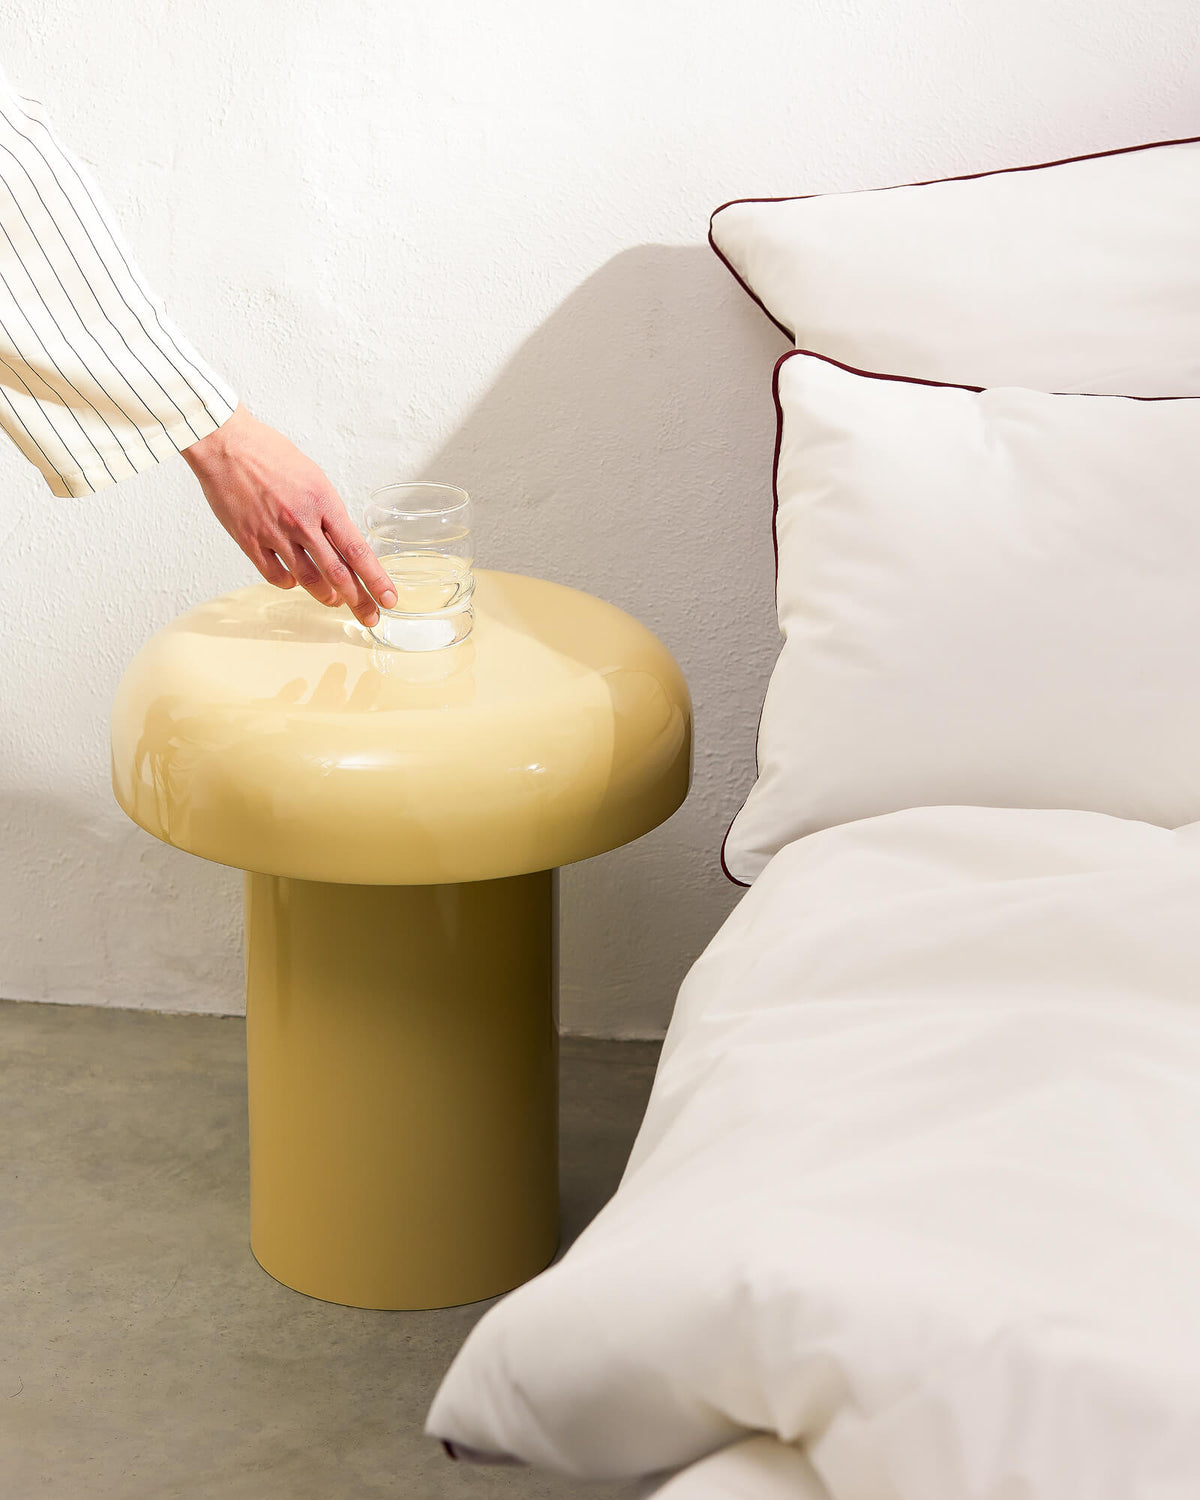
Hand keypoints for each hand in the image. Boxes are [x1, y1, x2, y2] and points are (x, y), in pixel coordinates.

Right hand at [181, 404, 395, 627]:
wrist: (226, 444)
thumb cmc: (271, 455)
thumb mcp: (314, 478)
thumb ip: (328, 512)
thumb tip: (341, 542)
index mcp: (323, 502)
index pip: (357, 550)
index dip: (376, 578)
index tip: (389, 598)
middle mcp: (302, 521)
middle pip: (337, 573)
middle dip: (358, 601)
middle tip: (370, 617)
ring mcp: (274, 532)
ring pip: (307, 580)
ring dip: (326, 596)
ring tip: (336, 602)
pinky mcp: (249, 540)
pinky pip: (275, 575)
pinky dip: (289, 584)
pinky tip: (295, 583)